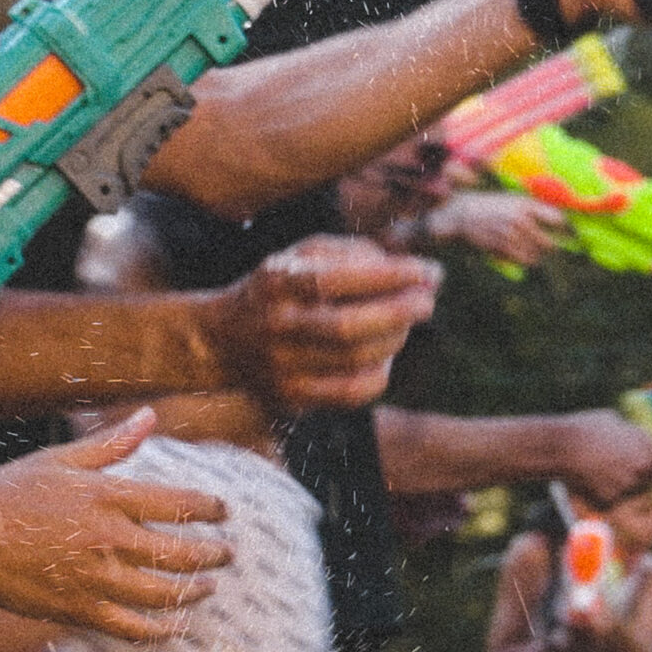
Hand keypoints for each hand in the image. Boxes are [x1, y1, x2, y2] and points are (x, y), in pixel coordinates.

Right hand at [0, 408, 229, 641]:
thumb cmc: (9, 492)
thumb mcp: (60, 460)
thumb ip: (110, 444)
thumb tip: (149, 417)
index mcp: (107, 497)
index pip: (179, 504)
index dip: (210, 508)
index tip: (223, 511)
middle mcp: (108, 539)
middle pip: (181, 553)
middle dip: (213, 554)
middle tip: (227, 553)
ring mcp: (95, 580)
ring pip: (163, 594)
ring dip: (194, 591)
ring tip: (207, 587)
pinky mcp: (79, 610)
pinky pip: (132, 628)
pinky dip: (160, 629)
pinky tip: (175, 625)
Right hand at [211, 234, 439, 412]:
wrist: (224, 339)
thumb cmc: (281, 287)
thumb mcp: (303, 255)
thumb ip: (356, 254)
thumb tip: (421, 273)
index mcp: (277, 282)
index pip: (334, 280)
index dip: (385, 276)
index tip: (423, 271)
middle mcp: (276, 326)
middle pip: (347, 328)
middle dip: (399, 313)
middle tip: (427, 301)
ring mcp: (281, 366)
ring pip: (355, 361)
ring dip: (394, 340)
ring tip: (406, 323)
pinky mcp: (292, 397)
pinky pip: (352, 392)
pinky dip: (380, 372)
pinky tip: (384, 355)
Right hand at [426, 190, 569, 267]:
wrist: (461, 214)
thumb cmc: (490, 205)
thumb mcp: (513, 199)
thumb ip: (536, 208)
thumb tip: (562, 218)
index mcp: (526, 205)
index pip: (559, 221)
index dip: (566, 230)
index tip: (569, 235)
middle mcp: (520, 221)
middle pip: (550, 243)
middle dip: (550, 246)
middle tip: (547, 245)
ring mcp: (510, 236)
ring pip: (536, 255)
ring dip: (535, 254)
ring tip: (528, 248)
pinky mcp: (500, 249)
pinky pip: (522, 261)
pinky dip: (523, 260)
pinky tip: (517, 252)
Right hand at [553, 412, 651, 506]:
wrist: (560, 446)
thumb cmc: (585, 428)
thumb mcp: (615, 421)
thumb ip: (632, 435)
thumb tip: (634, 438)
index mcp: (649, 450)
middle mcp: (643, 471)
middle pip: (649, 480)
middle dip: (638, 476)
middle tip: (617, 467)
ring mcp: (626, 487)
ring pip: (628, 489)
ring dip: (618, 483)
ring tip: (596, 468)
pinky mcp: (609, 500)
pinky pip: (609, 498)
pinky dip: (601, 492)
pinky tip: (587, 478)